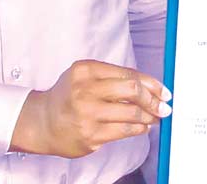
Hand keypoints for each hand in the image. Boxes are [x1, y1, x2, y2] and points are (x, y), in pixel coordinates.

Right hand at [10, 59, 171, 158]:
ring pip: (131, 113)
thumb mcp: (85, 77)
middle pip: (132, 91)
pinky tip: (142, 127)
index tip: (163, 91)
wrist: (42, 123)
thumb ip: (114, 78)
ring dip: (149, 116)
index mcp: (86, 70)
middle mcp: (85, 90)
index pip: (128, 74)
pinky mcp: (90, 135)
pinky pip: (124, 131)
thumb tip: (151, 86)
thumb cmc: (69, 97)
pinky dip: (138, 129)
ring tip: (155, 118)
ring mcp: (87, 114)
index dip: (151, 83)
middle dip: (153, 100)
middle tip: (164, 107)